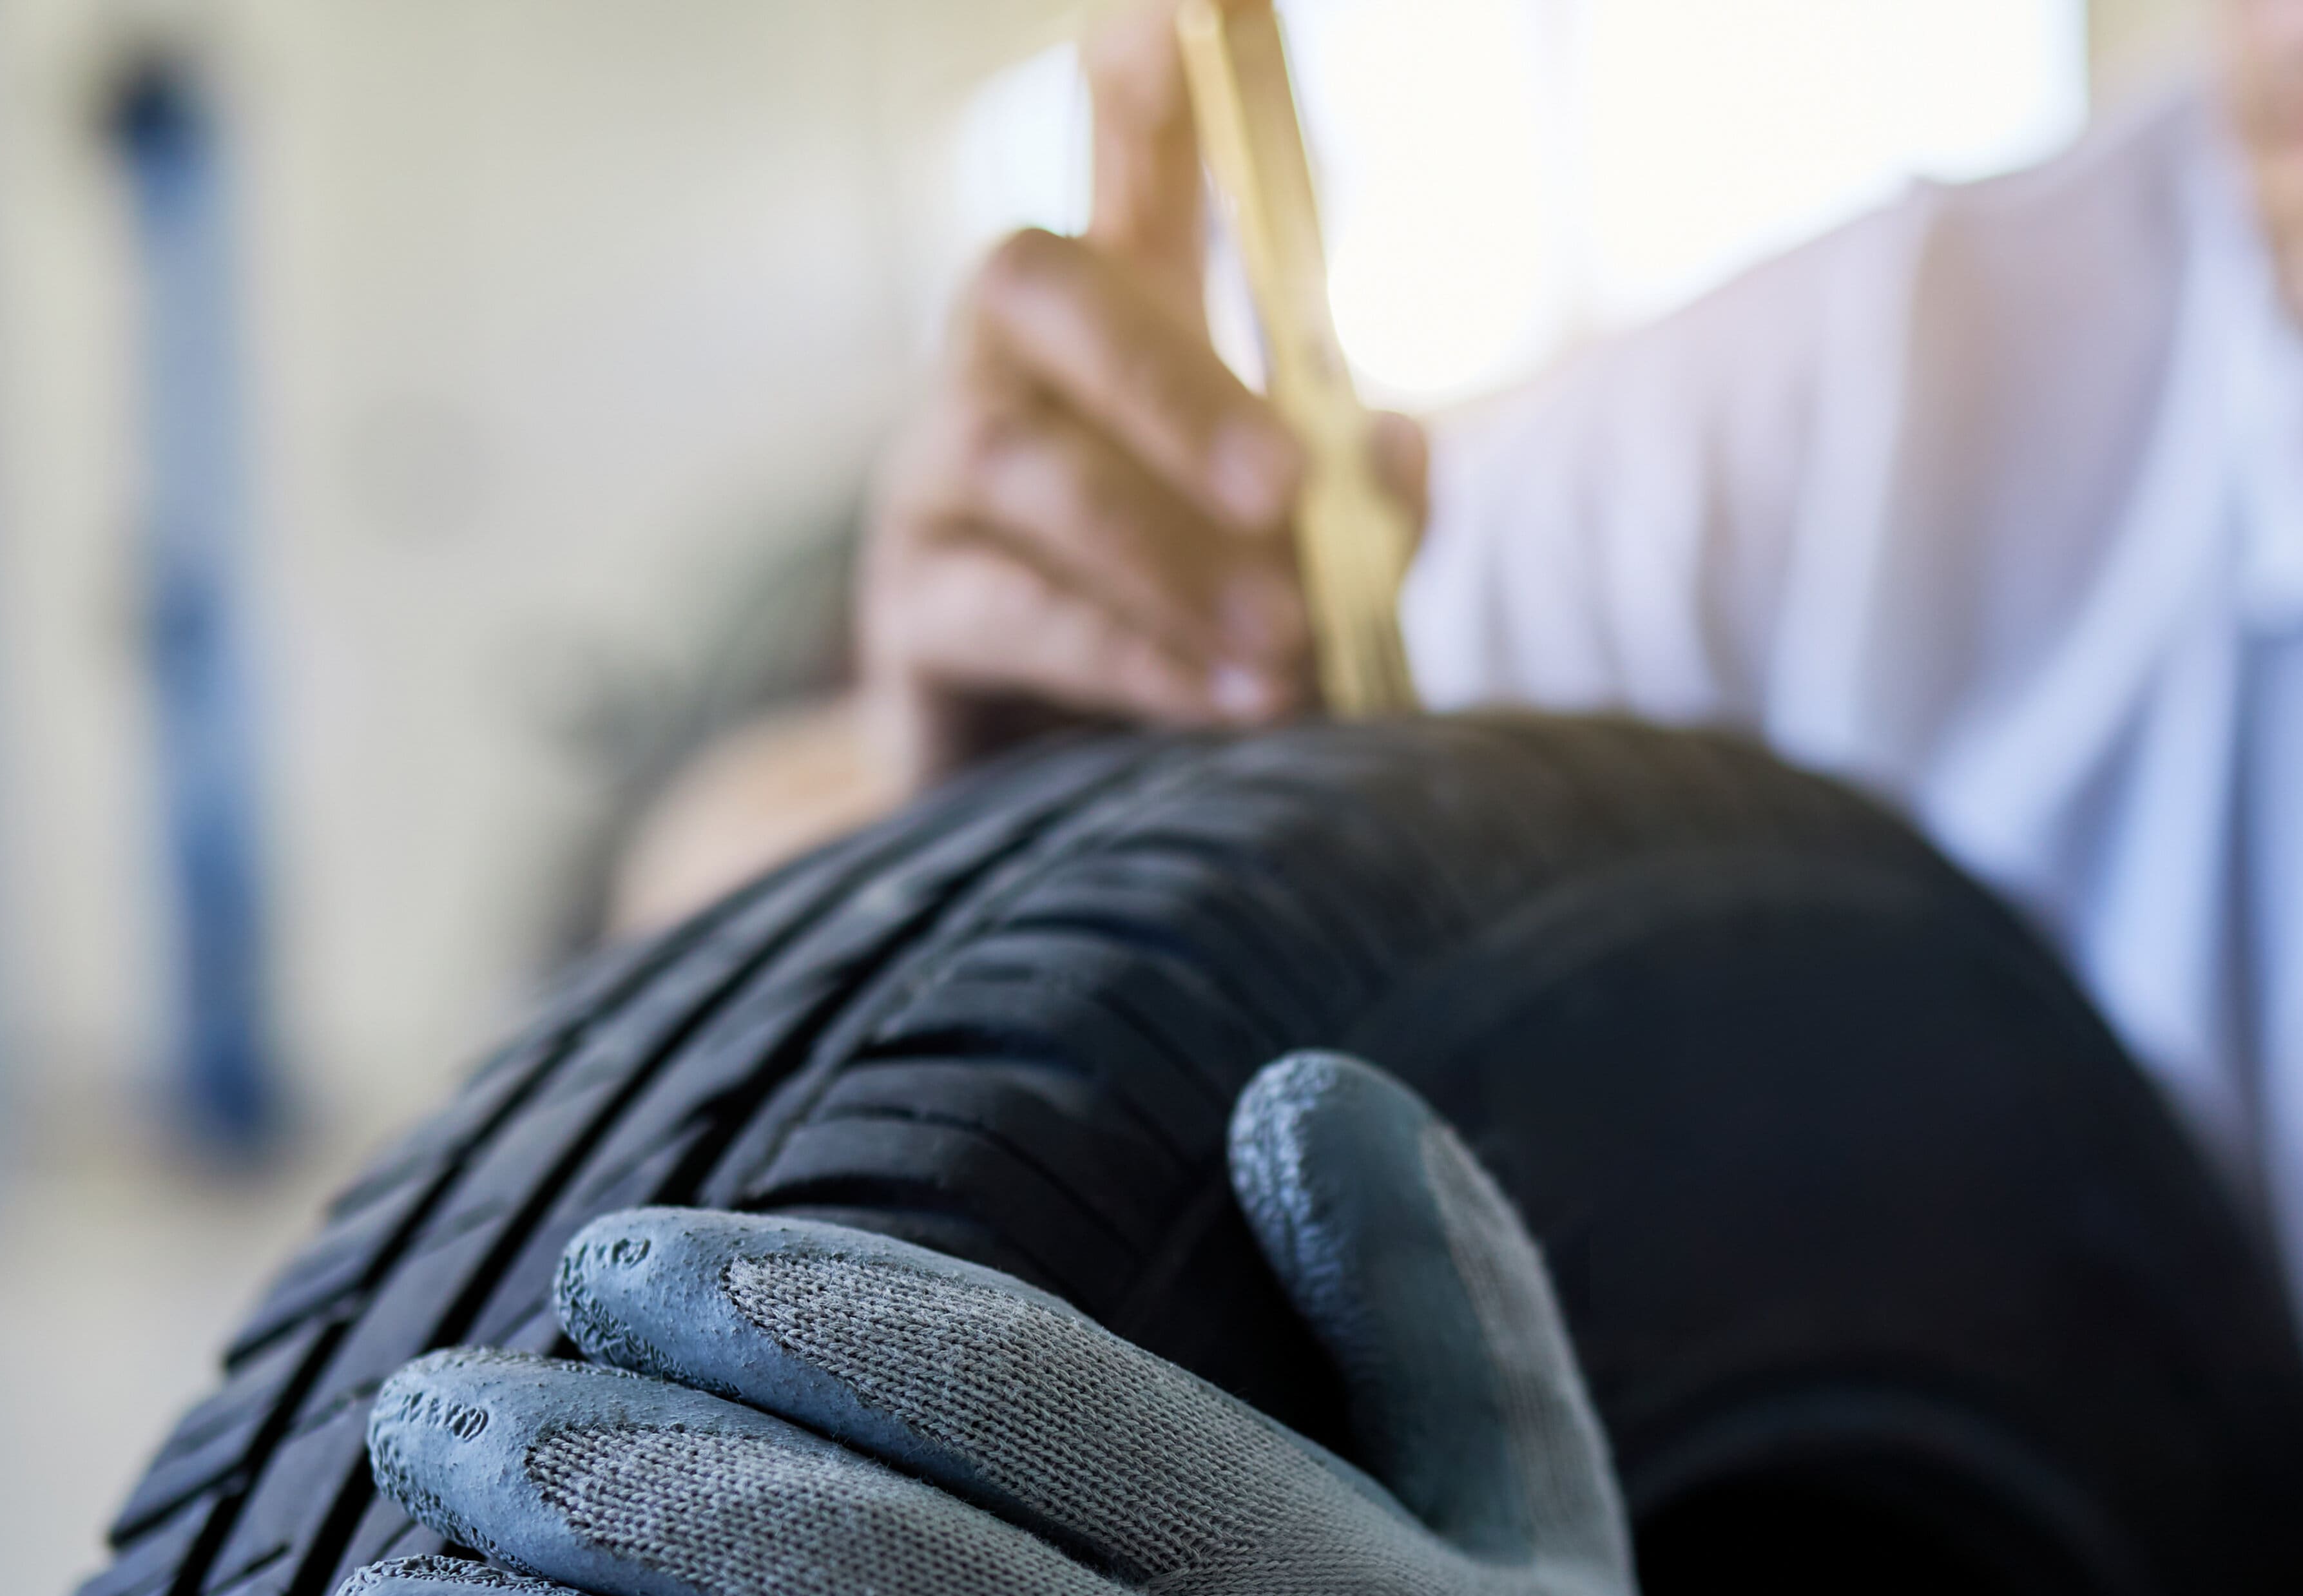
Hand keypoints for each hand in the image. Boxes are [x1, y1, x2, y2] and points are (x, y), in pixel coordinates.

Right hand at [856, 4, 1429, 791]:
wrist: (1059, 810)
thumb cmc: (1194, 652)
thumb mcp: (1306, 572)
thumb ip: (1362, 509)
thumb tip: (1394, 440)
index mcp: (1109, 334)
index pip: (1126, 181)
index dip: (1149, 101)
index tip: (1182, 14)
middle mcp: (999, 373)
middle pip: (1038, 288)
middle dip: (1173, 380)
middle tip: (1290, 484)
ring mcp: (933, 484)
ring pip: (1025, 468)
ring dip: (1166, 554)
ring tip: (1285, 642)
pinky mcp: (909, 615)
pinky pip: (1008, 612)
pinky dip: (1130, 656)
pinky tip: (1226, 700)